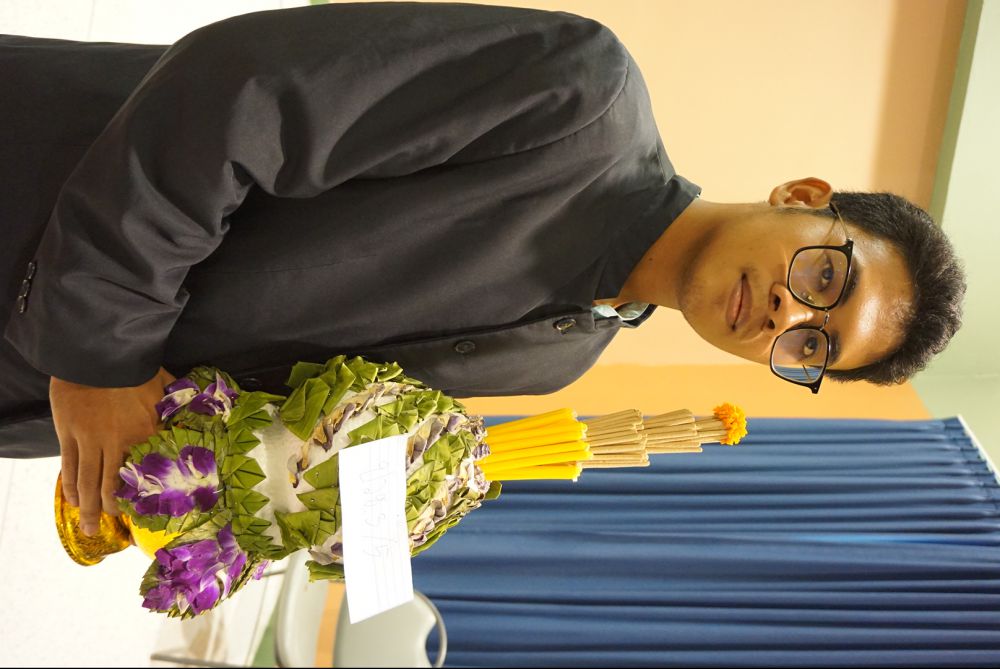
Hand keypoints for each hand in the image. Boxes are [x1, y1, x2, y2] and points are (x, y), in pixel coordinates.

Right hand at [50, 366, 175, 534]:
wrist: (101, 353)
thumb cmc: (137, 367)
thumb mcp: (166, 387)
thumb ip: (177, 406)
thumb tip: (199, 412)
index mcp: (146, 432)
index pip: (147, 473)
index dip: (145, 495)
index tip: (147, 511)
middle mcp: (119, 442)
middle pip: (113, 486)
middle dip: (113, 511)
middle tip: (113, 527)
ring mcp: (91, 439)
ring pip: (89, 482)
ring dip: (89, 508)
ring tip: (90, 527)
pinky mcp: (68, 433)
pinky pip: (69, 466)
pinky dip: (71, 486)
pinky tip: (74, 500)